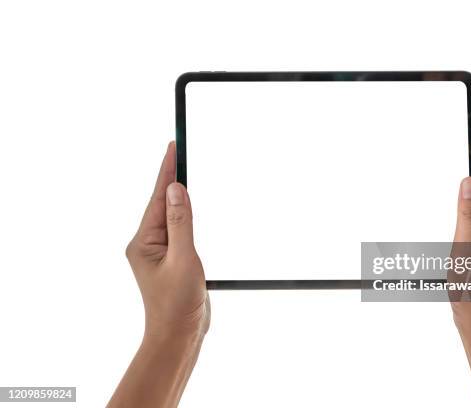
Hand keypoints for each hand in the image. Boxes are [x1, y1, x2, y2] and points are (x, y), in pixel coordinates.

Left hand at [126, 141, 209, 337]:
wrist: (179, 335)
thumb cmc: (177, 304)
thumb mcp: (183, 259)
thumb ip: (181, 223)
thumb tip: (177, 190)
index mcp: (144, 242)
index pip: (158, 199)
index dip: (167, 171)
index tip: (173, 147)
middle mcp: (148, 245)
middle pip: (162, 204)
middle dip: (172, 178)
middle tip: (179, 152)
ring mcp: (160, 253)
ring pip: (172, 217)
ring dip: (180, 197)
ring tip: (184, 172)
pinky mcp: (173, 261)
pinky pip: (180, 231)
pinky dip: (187, 216)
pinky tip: (192, 210)